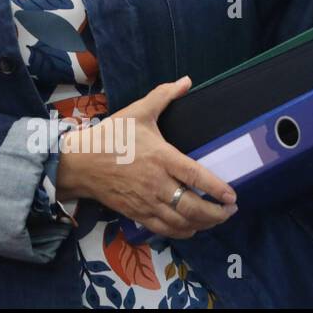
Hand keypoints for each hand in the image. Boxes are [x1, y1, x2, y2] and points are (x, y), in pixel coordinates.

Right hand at [55, 76, 237, 239]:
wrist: (80, 162)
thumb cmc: (110, 137)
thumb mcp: (137, 112)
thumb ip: (163, 96)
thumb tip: (187, 81)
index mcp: (161, 157)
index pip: (196, 177)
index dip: (218, 189)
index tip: (233, 195)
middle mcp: (157, 183)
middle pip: (194, 207)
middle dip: (218, 213)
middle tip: (230, 210)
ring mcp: (147, 201)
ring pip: (182, 221)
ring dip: (204, 224)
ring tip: (217, 219)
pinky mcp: (137, 213)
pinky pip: (165, 229)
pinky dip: (183, 232)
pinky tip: (193, 227)